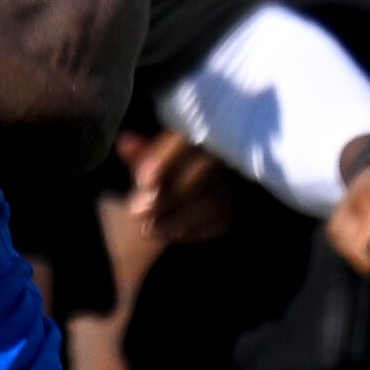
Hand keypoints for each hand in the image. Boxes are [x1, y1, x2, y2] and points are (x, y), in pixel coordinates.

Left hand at [115, 130, 238, 243]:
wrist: (186, 187)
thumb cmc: (166, 166)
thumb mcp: (150, 157)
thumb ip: (141, 153)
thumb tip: (125, 142)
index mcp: (199, 132)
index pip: (185, 140)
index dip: (163, 160)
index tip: (141, 181)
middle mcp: (225, 152)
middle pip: (205, 171)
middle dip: (169, 195)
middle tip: (137, 213)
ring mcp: (238, 180)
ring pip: (217, 199)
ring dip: (181, 219)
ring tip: (150, 231)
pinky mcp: (244, 205)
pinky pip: (227, 219)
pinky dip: (199, 231)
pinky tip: (174, 236)